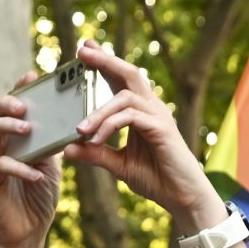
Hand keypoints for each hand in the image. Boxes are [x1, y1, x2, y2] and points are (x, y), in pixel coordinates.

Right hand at [0, 73, 62, 247]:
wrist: (29, 232)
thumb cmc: (39, 195)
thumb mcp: (52, 163)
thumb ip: (53, 141)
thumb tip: (71, 118)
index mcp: (13, 137)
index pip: (11, 106)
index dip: (18, 87)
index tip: (32, 74)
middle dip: (6, 103)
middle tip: (24, 104)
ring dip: (7, 127)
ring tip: (27, 129)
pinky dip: (18, 168)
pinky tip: (35, 173)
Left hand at [64, 40, 224, 232]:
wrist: (180, 196)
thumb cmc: (155, 178)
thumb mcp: (118, 165)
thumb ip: (95, 154)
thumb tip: (68, 148)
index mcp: (140, 112)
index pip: (121, 81)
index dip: (105, 63)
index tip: (85, 51)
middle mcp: (151, 108)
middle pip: (128, 74)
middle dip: (105, 61)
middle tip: (83, 52)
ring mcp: (158, 116)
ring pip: (124, 97)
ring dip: (98, 112)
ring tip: (79, 129)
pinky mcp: (161, 128)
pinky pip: (130, 117)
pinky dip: (109, 126)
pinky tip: (96, 140)